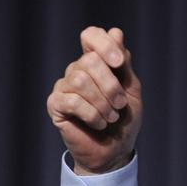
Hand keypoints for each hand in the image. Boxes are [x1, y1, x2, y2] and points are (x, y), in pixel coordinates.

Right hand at [47, 27, 143, 173]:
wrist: (114, 152)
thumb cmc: (123, 121)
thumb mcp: (131, 90)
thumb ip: (124, 64)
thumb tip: (115, 33)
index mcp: (96, 62)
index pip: (90, 36)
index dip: (104, 45)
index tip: (119, 64)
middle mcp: (77, 69)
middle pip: (89, 60)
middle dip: (111, 85)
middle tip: (120, 105)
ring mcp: (64, 86)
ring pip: (80, 79)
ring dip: (102, 103)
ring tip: (111, 117)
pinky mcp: (55, 104)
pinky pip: (72, 101)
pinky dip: (92, 114)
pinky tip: (98, 124)